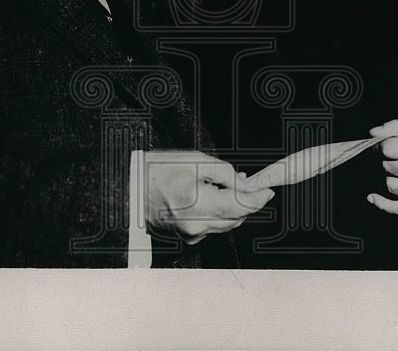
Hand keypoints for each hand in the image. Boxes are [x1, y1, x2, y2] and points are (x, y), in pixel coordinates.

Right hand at [144, 150, 274, 244]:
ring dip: (232, 208)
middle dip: (246, 202)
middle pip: (236, 218)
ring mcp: (189, 234)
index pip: (241, 207)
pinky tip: (210, 199)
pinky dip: (217, 215)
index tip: (268, 191)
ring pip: (225, 225)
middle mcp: (195, 225)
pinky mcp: (185, 237)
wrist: (129, 187)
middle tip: (247, 184)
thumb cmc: (157, 170)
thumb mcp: (194, 161)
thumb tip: (245, 184)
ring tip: (227, 187)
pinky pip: (211, 228)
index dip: (258, 199)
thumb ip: (225, 173)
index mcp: (197, 204)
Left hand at [365, 115, 397, 216]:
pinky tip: (373, 197)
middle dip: (390, 158)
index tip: (388, 143)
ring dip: (393, 175)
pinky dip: (383, 203)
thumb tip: (373, 133)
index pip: (388, 148)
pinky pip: (397, 209)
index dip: (384, 144)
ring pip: (390, 184)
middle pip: (388, 165)